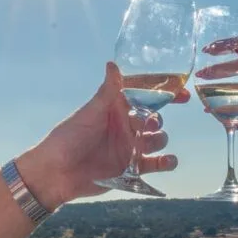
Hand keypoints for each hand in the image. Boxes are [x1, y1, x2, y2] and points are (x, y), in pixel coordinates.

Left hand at [17, 62, 187, 208]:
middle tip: (150, 124)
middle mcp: (125, 126)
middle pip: (154, 118)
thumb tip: (113, 64)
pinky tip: (168, 161)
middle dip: (157, 119)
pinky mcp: (131, 169)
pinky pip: (156, 164)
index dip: (163, 92)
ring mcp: (129, 148)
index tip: (182, 93)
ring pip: (158, 140)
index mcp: (115, 109)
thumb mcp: (90, 112)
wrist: (56, 173)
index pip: (144, 96)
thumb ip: (107, 92)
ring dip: (161, 139)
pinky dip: (166, 162)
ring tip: (150, 142)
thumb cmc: (68, 137)